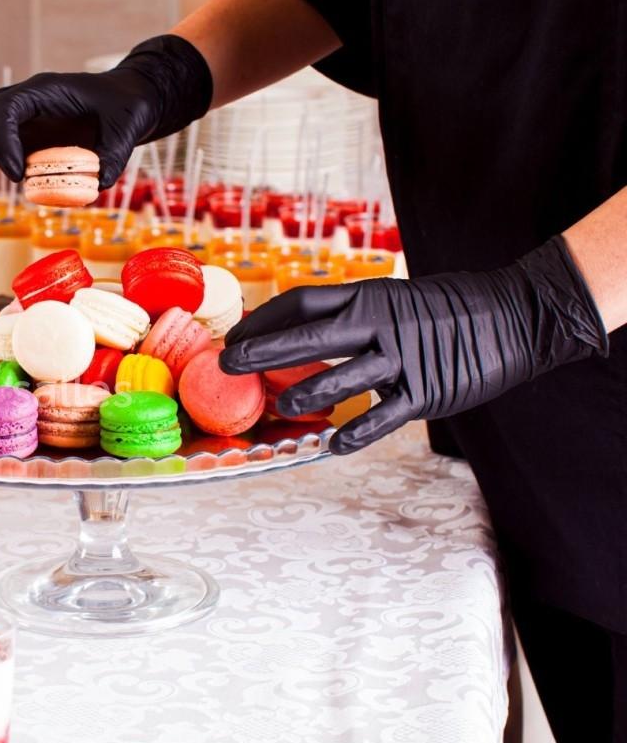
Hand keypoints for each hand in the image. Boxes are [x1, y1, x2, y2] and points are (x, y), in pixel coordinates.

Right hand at [0, 35, 212, 188]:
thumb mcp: (128, 127)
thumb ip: (113, 154)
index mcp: (41, 91)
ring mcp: (8, 122)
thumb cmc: (126, 109)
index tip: (19, 176)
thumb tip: (97, 184)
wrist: (126, 102)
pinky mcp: (7, 141)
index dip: (5, 140)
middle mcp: (17, 102)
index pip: (5, 109)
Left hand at [219, 237, 607, 453]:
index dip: (262, 321)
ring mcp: (400, 359)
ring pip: (340, 378)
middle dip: (261, 352)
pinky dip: (355, 433)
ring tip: (280, 406)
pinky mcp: (424, 391)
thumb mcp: (391, 299)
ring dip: (304, 393)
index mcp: (366, 296)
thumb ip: (348, 317)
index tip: (233, 337)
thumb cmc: (442, 310)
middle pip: (307, 337)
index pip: (301, 303)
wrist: (515, 316)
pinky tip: (333, 445)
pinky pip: (382, 417)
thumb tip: (293, 333)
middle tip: (227, 365)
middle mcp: (377, 324)